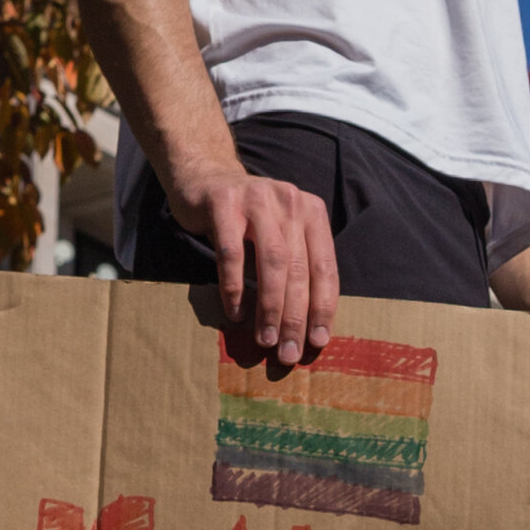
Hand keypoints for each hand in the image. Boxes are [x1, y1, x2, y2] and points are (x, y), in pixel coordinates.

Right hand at [175, 168, 338, 367]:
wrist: (205, 177)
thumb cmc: (248, 220)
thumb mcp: (281, 235)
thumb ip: (295, 268)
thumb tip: (306, 328)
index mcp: (312, 213)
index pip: (325, 267)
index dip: (324, 307)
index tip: (318, 341)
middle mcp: (290, 202)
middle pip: (299, 269)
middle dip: (296, 317)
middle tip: (289, 352)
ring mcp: (258, 199)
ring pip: (271, 263)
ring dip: (270, 307)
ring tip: (266, 339)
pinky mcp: (223, 203)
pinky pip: (231, 254)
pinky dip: (234, 288)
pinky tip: (235, 313)